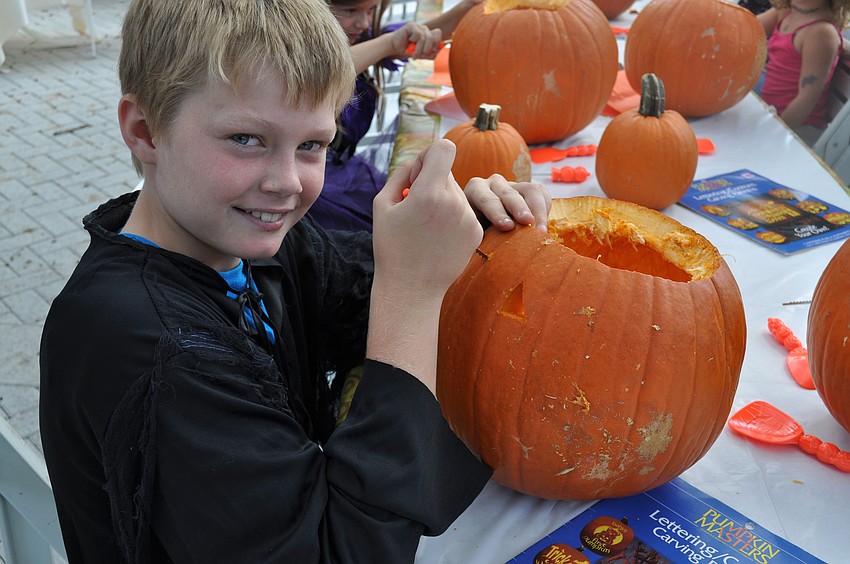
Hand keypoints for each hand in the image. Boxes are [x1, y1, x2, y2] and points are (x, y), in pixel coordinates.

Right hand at [372, 140, 482, 298]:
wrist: (411, 289)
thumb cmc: (392, 247)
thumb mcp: (382, 205)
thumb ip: (402, 174)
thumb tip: (420, 161)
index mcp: (428, 194)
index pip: (443, 149)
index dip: (429, 155)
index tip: (418, 175)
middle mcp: (454, 203)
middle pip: (448, 172)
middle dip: (432, 181)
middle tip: (416, 207)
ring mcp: (468, 218)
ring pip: (457, 192)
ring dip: (443, 201)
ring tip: (426, 228)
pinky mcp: (476, 232)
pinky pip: (465, 211)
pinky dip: (452, 218)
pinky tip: (438, 238)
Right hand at [391, 21, 442, 58]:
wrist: (394, 47)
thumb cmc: (407, 50)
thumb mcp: (420, 54)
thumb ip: (429, 54)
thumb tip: (438, 53)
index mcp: (428, 34)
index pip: (438, 34)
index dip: (437, 43)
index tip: (432, 52)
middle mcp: (424, 29)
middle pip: (433, 37)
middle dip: (427, 49)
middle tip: (421, 55)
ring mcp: (418, 26)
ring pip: (425, 38)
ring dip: (419, 49)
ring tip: (414, 55)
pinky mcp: (411, 25)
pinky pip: (418, 35)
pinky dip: (413, 41)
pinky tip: (409, 41)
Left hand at [464, 175, 551, 231]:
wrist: (486, 228)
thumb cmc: (476, 233)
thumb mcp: (473, 234)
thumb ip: (477, 236)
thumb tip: (483, 248)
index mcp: (475, 191)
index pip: (486, 199)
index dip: (497, 213)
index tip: (507, 227)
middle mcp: (494, 184)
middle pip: (509, 193)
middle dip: (519, 208)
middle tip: (528, 223)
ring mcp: (514, 185)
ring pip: (530, 190)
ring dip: (538, 210)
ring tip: (541, 230)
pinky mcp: (529, 190)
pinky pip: (542, 193)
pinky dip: (545, 209)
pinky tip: (543, 226)